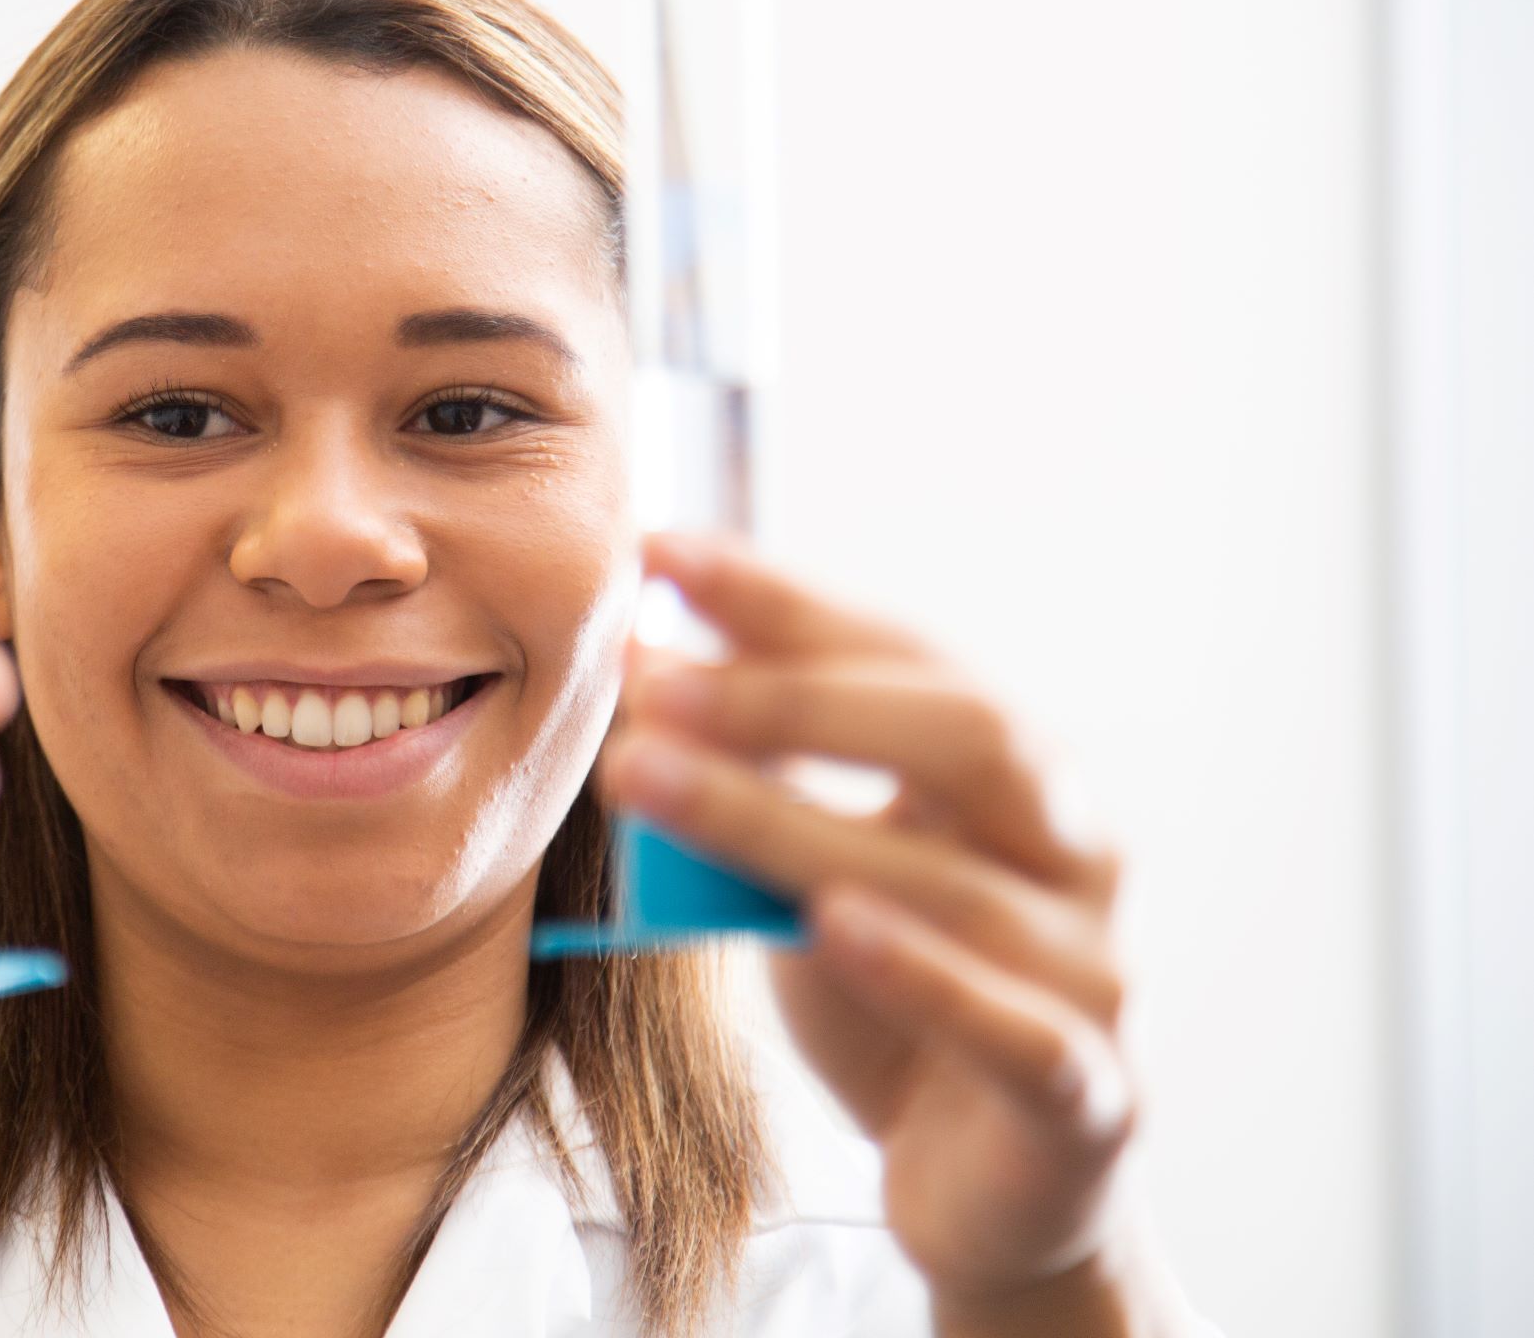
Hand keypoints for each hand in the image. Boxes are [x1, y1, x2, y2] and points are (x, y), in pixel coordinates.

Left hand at [597, 531, 1136, 1304]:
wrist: (986, 1192)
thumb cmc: (897, 1001)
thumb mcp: (807, 880)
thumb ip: (757, 789)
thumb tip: (645, 672)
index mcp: (1018, 774)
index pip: (909, 655)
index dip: (785, 601)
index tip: (659, 551)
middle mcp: (1078, 850)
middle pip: (965, 735)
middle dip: (794, 697)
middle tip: (650, 679)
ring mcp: (1097, 971)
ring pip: (955, 881)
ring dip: (787, 821)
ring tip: (654, 778)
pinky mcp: (1090, 1098)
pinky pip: (1019, 1029)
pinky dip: (926, 975)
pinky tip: (831, 925)